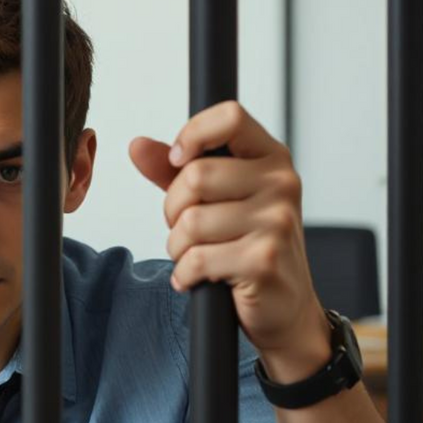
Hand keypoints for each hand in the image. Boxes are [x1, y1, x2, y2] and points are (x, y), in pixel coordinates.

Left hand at [128, 100, 327, 360]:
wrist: (285, 305)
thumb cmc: (248, 246)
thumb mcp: (216, 200)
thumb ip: (175, 171)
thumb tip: (137, 146)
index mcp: (271, 158)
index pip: (230, 117)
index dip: (193, 134)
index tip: (177, 160)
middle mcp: (281, 184)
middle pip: (195, 176)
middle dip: (174, 209)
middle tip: (186, 228)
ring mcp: (276, 222)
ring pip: (191, 221)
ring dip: (178, 247)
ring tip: (196, 255)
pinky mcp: (264, 260)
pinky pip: (196, 259)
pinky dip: (185, 273)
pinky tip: (198, 277)